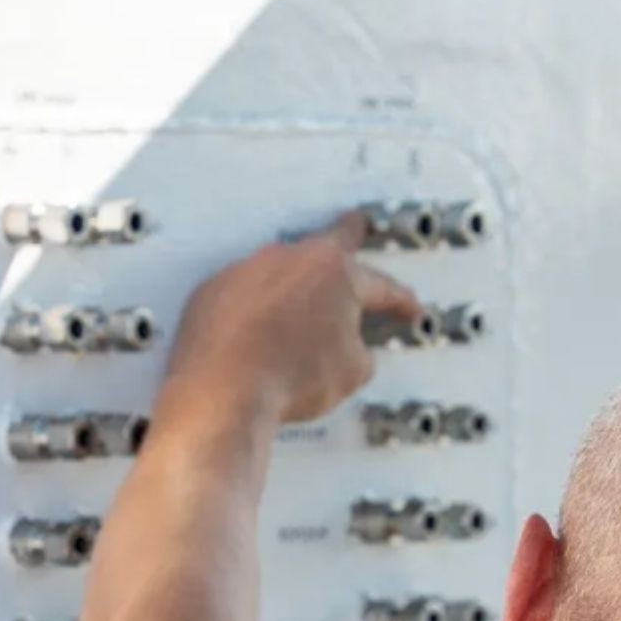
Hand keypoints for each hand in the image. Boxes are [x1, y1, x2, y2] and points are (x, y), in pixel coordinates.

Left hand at [165, 211, 421, 424]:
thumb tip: (349, 350)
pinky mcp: (212, 291)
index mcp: (336, 272)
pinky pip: (242, 296)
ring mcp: (247, 271)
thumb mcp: (350, 372)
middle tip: (357, 227)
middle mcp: (290, 259)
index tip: (407, 309)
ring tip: (297, 318)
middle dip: (349, 238)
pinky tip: (256, 336)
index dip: (400, 301)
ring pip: (281, 273)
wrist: (224, 394)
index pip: (381, 284)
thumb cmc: (285, 379)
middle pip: (328, 246)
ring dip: (294, 290)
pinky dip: (253, 312)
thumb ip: (359, 349)